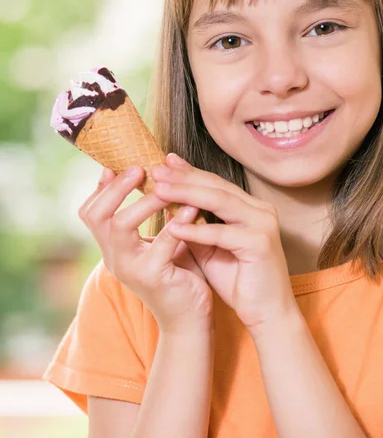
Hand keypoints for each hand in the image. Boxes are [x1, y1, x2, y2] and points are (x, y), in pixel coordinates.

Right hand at [78, 165, 213, 334]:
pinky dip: (175, 223)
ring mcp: (130, 269)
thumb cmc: (178, 273)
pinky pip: (161, 244)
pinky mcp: (152, 277)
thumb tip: (158, 176)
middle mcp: (114, 257)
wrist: (189, 317)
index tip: (117, 165)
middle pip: (97, 215)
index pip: (91, 213)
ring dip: (145, 201)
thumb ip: (156, 215)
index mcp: (113, 247)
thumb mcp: (162, 239)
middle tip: (139, 168)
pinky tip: (191, 209)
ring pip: (121, 226)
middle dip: (117, 188)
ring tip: (166, 187)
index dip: (102, 188)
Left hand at [150, 153, 297, 335]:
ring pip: (220, 201)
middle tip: (156, 170)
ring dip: (186, 194)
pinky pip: (222, 233)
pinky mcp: (260, 243)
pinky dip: (197, 230)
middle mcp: (261, 210)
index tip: (163, 164)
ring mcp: (263, 224)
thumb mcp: (210, 249)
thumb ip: (195, 226)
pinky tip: (172, 227)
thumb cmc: (239, 281)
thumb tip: (166, 205)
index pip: (216, 184)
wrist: (268, 313)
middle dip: (184, 177)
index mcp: (252, 208)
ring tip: (159, 190)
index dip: (189, 173)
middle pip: (217, 187)